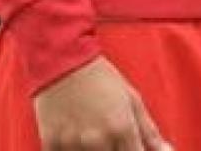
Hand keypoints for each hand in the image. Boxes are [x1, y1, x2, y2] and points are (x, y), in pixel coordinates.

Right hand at [33, 57, 171, 150]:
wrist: (62, 59)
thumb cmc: (99, 76)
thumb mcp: (131, 100)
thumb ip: (149, 132)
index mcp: (121, 129)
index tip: (132, 149)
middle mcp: (98, 140)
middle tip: (111, 139)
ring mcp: (73, 144)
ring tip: (93, 136)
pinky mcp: (51, 144)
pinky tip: (75, 140)